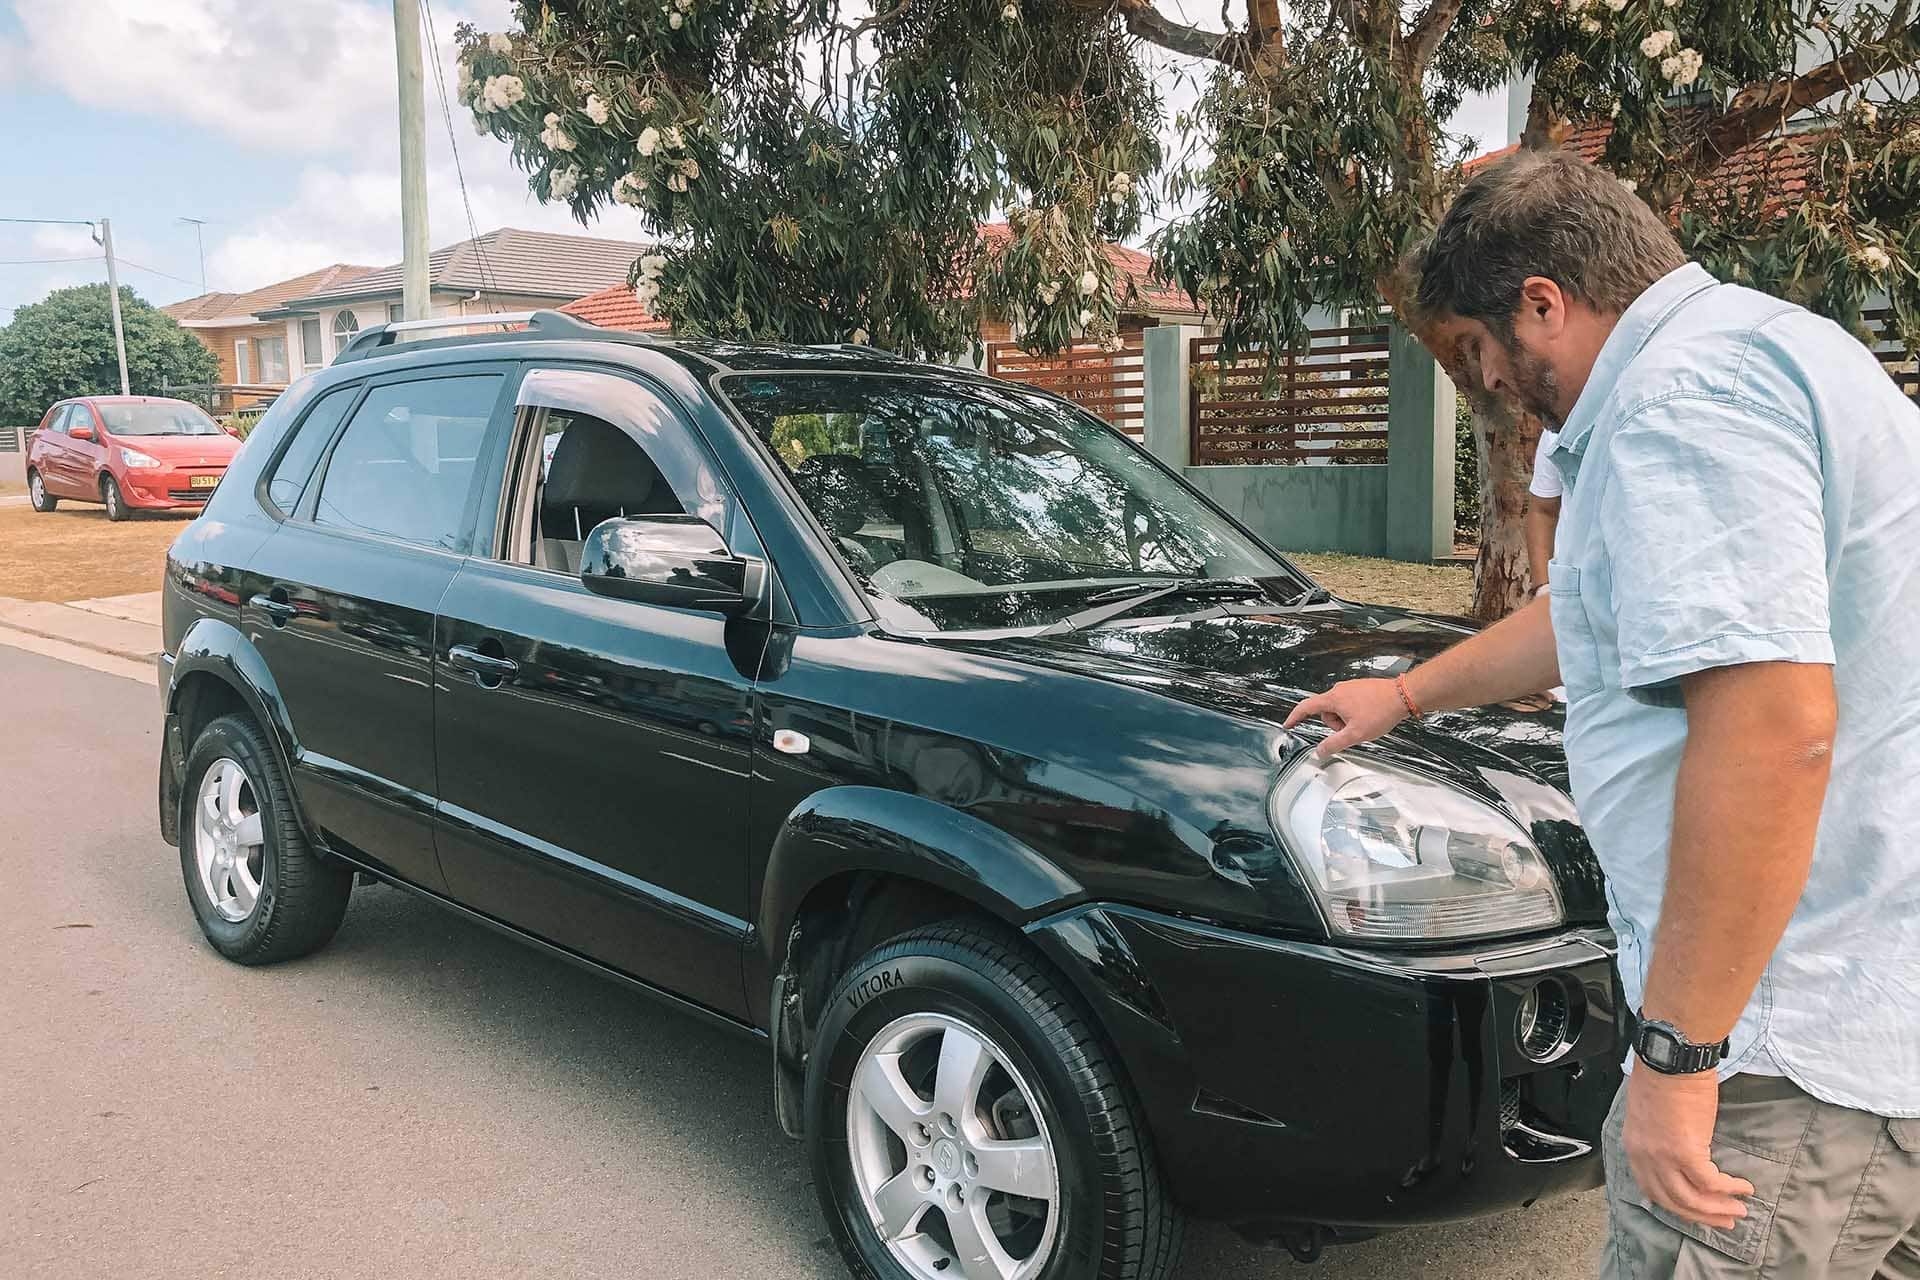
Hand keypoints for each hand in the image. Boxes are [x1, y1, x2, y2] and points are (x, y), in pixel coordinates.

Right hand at [1283, 678, 1407, 756]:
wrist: (1403, 695)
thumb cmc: (1381, 712)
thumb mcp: (1355, 734)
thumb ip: (1334, 744)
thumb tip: (1319, 751)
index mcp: (1334, 699)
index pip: (1306, 707)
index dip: (1295, 717)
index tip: (1288, 724)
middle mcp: (1339, 689)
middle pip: (1326, 712)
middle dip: (1336, 725)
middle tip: (1353, 730)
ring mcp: (1351, 687)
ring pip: (1339, 709)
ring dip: (1347, 720)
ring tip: (1364, 723)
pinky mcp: (1361, 688)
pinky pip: (1350, 703)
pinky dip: (1355, 713)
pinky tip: (1369, 716)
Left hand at [1622, 1067, 1754, 1230]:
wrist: (1670, 1060)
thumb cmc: (1662, 1078)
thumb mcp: (1649, 1115)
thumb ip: (1658, 1139)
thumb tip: (1677, 1154)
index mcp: (1634, 1149)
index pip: (1653, 1190)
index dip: (1678, 1205)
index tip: (1698, 1212)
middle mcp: (1644, 1158)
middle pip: (1673, 1201)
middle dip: (1702, 1215)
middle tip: (1725, 1220)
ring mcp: (1663, 1158)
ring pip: (1691, 1199)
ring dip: (1718, 1208)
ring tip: (1738, 1210)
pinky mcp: (1685, 1152)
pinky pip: (1709, 1182)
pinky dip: (1728, 1188)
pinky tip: (1743, 1188)